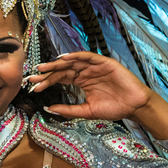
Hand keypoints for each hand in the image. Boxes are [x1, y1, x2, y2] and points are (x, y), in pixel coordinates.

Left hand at [28, 52, 167, 137]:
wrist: (134, 107)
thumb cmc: (114, 108)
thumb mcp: (86, 111)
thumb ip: (68, 110)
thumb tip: (48, 109)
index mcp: (81, 82)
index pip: (61, 79)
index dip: (47, 81)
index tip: (33, 86)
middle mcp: (86, 72)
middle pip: (63, 69)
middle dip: (48, 72)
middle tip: (33, 75)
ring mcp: (95, 67)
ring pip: (73, 62)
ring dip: (58, 63)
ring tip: (44, 66)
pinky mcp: (104, 63)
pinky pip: (88, 57)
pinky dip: (76, 56)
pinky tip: (64, 58)